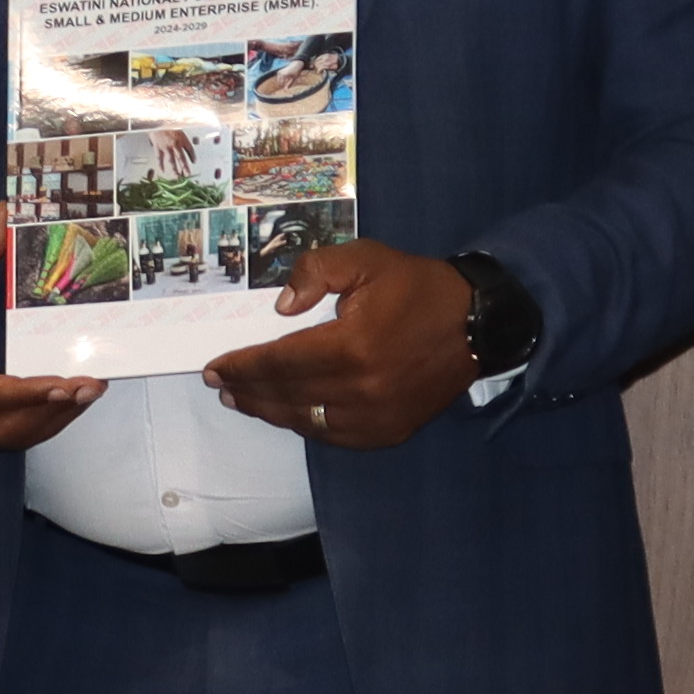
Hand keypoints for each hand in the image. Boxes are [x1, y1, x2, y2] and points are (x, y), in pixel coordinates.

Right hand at [0, 217, 104, 452]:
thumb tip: (5, 217)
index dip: (26, 395)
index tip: (64, 384)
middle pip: (2, 430)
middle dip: (52, 414)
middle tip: (91, 387)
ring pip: (4, 440)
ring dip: (49, 424)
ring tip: (84, 396)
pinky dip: (33, 426)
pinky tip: (57, 405)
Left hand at [199, 241, 472, 451]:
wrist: (478, 323)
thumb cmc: (417, 286)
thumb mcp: (366, 258)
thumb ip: (317, 271)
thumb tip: (281, 308)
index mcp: (351, 346)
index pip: (279, 362)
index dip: (242, 367)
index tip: (215, 369)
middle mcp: (360, 390)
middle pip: (286, 396)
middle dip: (248, 391)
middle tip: (221, 386)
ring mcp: (375, 418)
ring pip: (305, 421)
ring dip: (270, 411)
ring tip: (244, 400)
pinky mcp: (388, 432)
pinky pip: (333, 435)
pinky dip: (305, 424)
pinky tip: (288, 412)